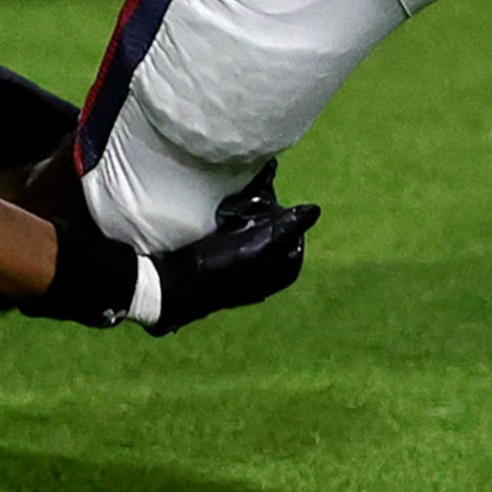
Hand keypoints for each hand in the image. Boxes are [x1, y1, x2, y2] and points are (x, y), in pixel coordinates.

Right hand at [143, 196, 319, 335]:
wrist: (174, 286)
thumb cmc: (217, 268)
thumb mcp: (257, 246)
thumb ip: (287, 228)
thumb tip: (316, 208)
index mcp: (286, 269)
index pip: (293, 223)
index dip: (276, 210)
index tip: (256, 205)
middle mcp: (271, 269)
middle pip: (275, 224)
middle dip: (260, 210)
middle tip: (239, 208)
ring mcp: (250, 265)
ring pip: (256, 225)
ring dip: (244, 212)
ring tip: (227, 212)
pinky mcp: (229, 260)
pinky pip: (239, 232)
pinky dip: (232, 221)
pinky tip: (218, 218)